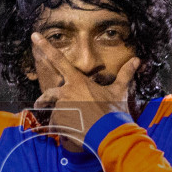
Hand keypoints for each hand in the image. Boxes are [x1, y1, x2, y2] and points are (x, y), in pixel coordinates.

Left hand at [25, 33, 136, 147]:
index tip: (34, 36)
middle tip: (41, 104)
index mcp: (78, 81)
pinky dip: (63, 131)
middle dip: (43, 100)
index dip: (46, 46)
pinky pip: (57, 127)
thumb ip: (125, 74)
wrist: (110, 134)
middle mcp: (66, 93)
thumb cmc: (115, 110)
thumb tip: (137, 60)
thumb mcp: (120, 91)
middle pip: (48, 94)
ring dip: (61, 119)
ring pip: (55, 113)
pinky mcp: (60, 123)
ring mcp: (61, 108)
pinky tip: (75, 135)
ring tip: (73, 126)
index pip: (59, 59)